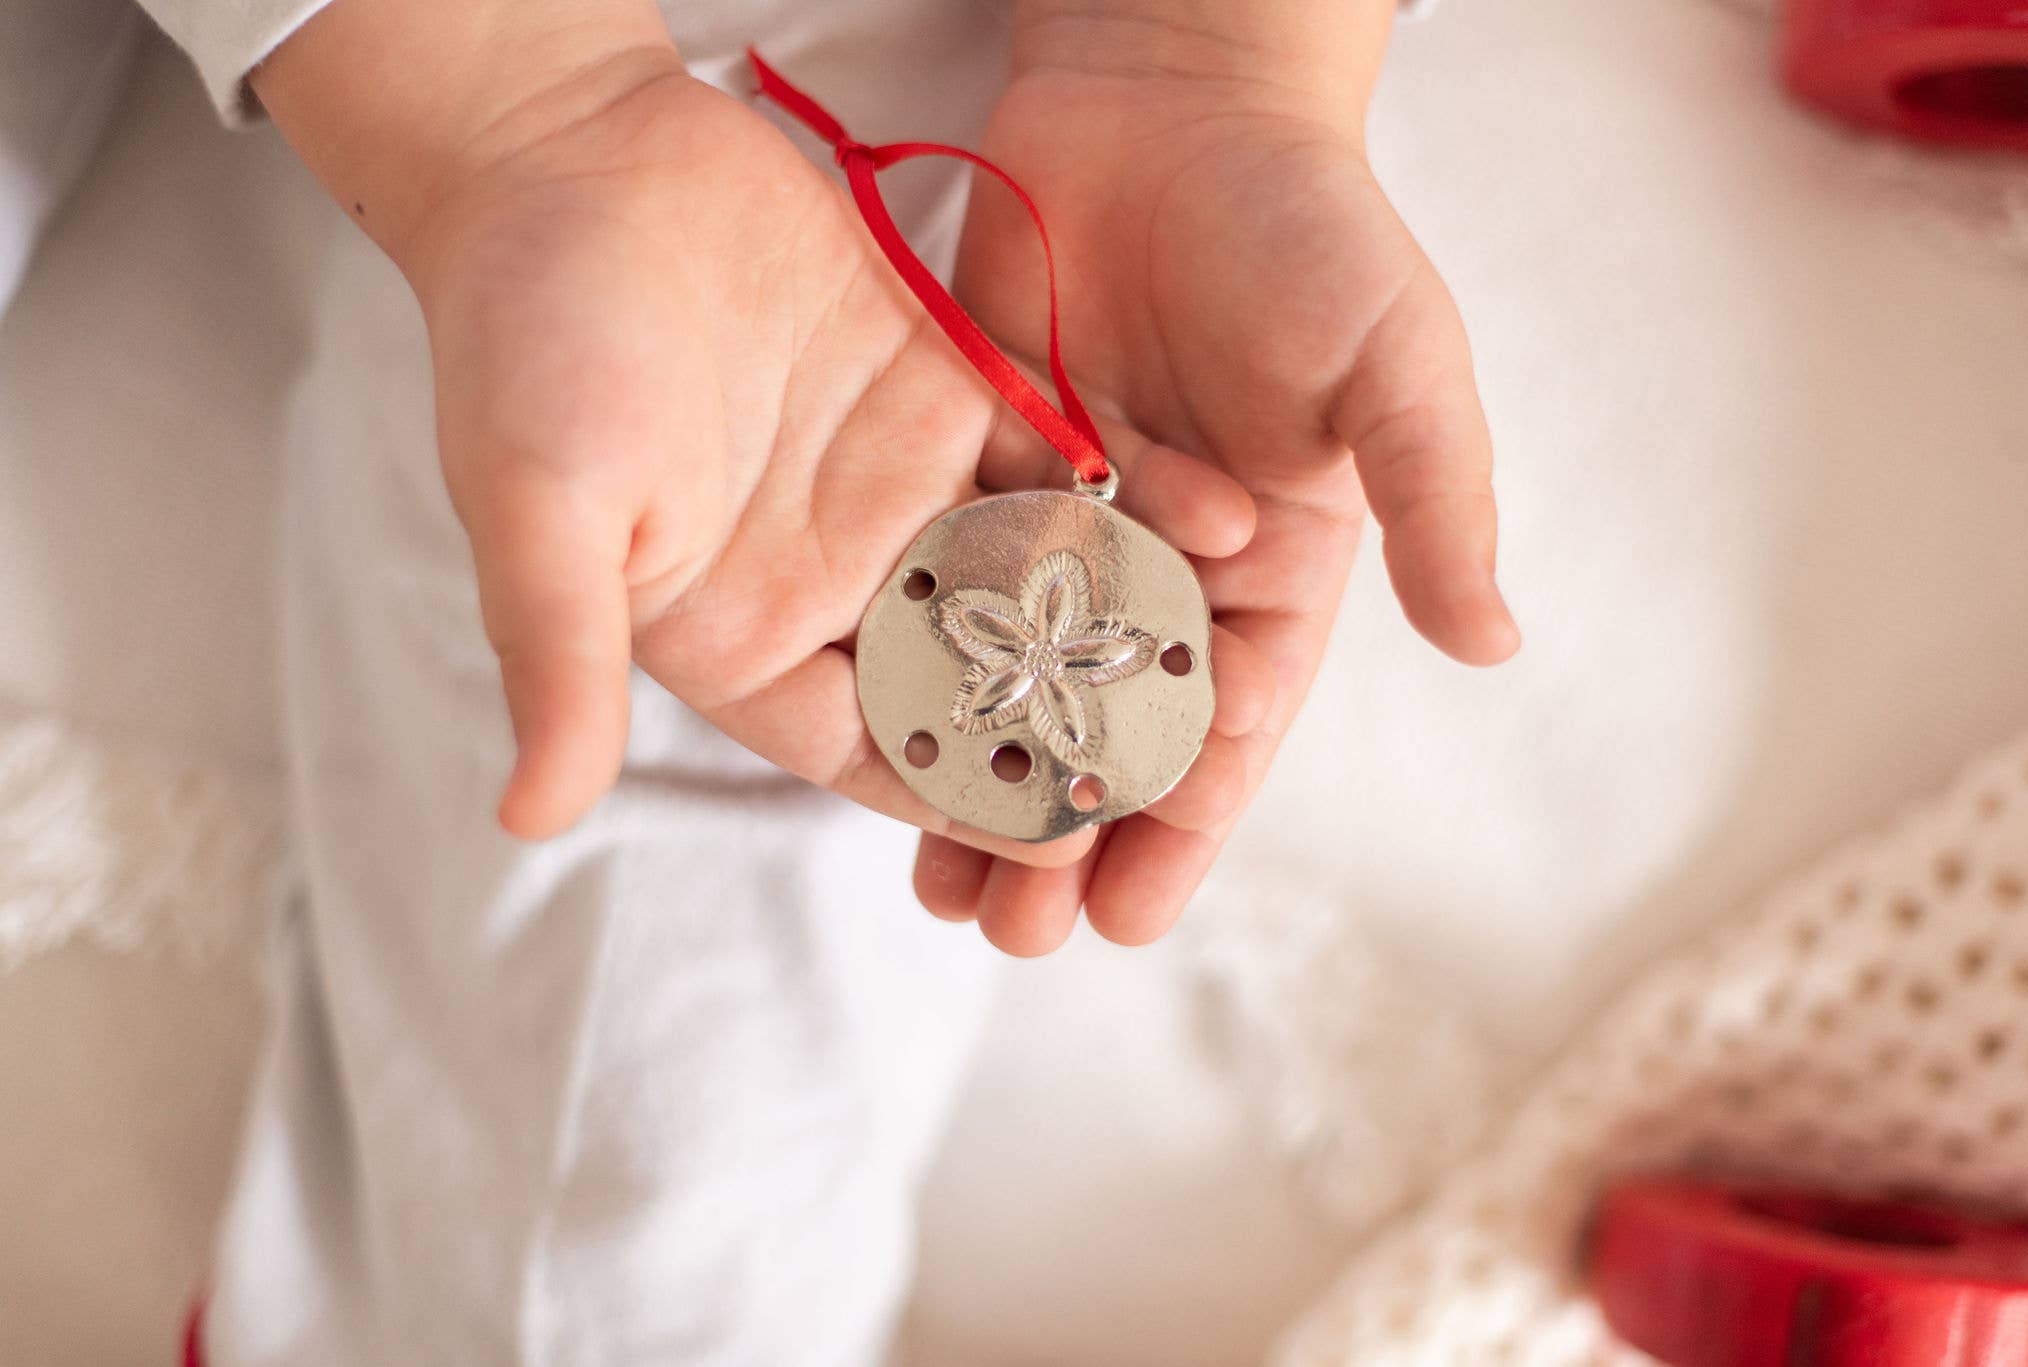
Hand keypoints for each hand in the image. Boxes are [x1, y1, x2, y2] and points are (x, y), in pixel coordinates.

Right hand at [254, 2, 1267, 866]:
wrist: (569, 149)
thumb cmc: (524, 335)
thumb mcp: (538, 511)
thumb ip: (560, 661)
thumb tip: (528, 816)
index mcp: (738, 632)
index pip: (867, 744)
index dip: (959, 796)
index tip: (1058, 845)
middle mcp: (830, 573)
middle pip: (973, 678)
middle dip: (1069, 726)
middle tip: (1179, 772)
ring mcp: (894, 482)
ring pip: (1029, 576)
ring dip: (1121, 618)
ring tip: (1228, 661)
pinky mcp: (942, 386)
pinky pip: (1053, 455)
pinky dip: (1128, 490)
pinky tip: (1218, 524)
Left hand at [919, 35, 1518, 949]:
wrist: (1171, 99)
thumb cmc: (1308, 229)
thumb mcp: (1396, 367)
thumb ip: (1434, 504)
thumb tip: (1495, 645)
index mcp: (1273, 570)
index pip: (1224, 729)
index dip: (1176, 827)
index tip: (1125, 916)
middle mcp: (1164, 568)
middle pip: (1108, 733)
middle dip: (1065, 837)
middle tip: (1009, 931)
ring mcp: (1064, 523)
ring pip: (1017, 688)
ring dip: (980, 785)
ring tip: (932, 886)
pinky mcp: (980, 467)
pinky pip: (944, 587)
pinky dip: (916, 666)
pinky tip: (870, 739)